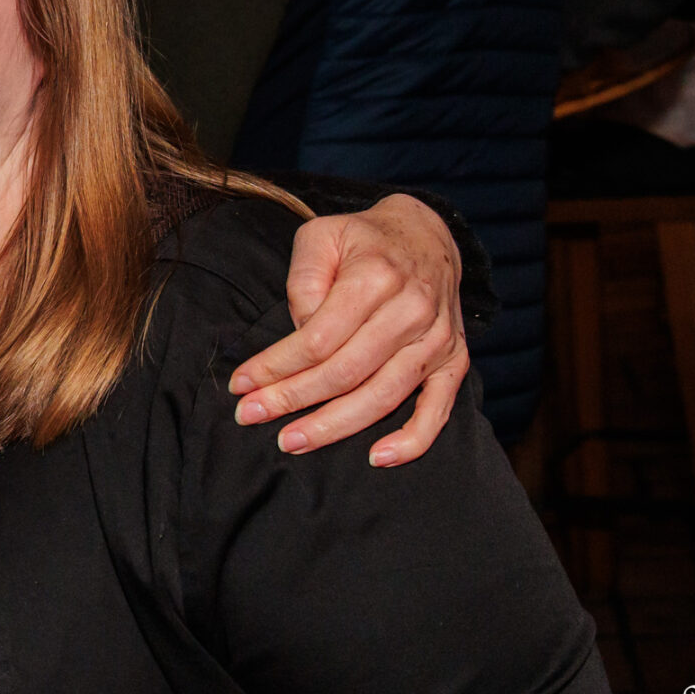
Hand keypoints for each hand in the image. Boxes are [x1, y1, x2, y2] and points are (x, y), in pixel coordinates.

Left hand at [228, 194, 466, 465]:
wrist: (426, 235)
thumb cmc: (363, 241)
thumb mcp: (320, 236)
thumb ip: (303, 281)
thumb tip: (300, 333)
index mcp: (376, 277)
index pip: (318, 338)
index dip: (275, 366)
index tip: (240, 384)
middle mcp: (412, 310)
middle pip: (345, 372)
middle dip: (292, 400)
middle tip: (250, 416)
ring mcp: (437, 339)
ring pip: (383, 396)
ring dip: (334, 426)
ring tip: (291, 442)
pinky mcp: (453, 360)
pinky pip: (438, 408)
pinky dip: (413, 439)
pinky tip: (377, 458)